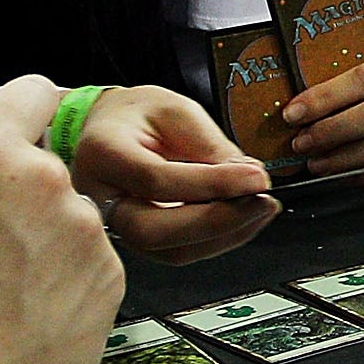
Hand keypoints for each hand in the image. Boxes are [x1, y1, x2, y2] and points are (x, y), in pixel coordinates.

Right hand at [0, 75, 125, 363]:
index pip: (31, 94)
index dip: (24, 112)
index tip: (20, 133)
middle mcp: (47, 180)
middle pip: (46, 170)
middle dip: (24, 199)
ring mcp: (87, 231)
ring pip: (71, 221)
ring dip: (49, 244)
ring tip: (8, 298)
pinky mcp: (113, 278)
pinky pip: (91, 266)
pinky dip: (70, 285)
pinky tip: (33, 321)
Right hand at [69, 85, 279, 264]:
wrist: (107, 130)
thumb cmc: (137, 116)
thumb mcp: (176, 111)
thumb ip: (210, 146)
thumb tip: (249, 179)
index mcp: (103, 153)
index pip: (157, 180)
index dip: (212, 184)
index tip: (256, 178)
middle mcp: (101, 198)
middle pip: (155, 231)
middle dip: (218, 222)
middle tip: (261, 202)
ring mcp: (116, 226)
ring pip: (170, 251)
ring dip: (226, 236)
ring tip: (261, 208)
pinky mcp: (139, 241)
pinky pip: (179, 251)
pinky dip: (219, 239)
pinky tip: (244, 218)